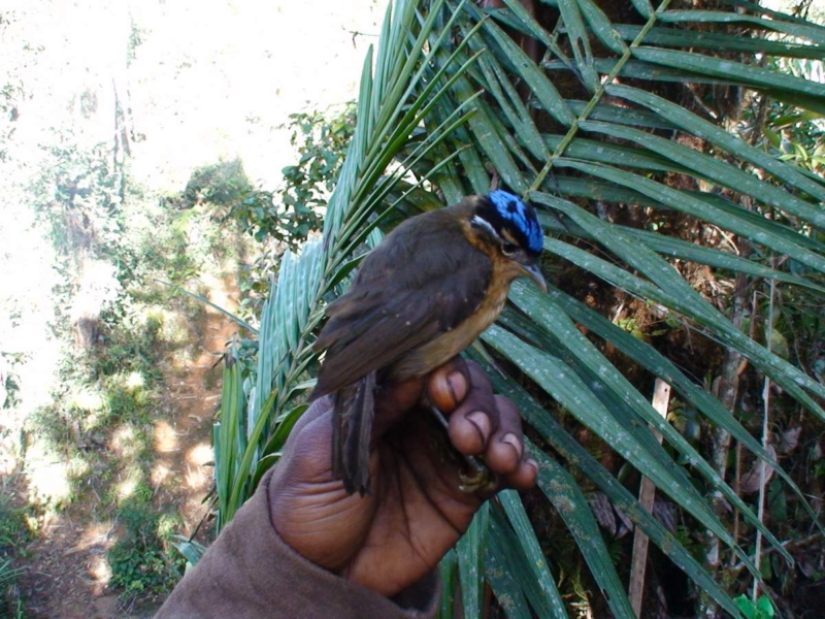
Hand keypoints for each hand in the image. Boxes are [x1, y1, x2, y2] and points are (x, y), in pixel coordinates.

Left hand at [268, 358, 537, 597]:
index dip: (444, 370)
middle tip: (467, 434)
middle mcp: (418, 418)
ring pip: (493, 421)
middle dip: (477, 402)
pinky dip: (521, 465)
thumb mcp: (321, 449)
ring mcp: (444, 454)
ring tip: (500, 456)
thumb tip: (411, 374)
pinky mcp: (463, 492)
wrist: (317, 572)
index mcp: (384, 399)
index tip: (444, 390)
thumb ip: (366, 411)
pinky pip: (502, 470)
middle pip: (468, 388)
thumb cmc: (304, 500)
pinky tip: (522, 474)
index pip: (425, 366)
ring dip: (505, 429)